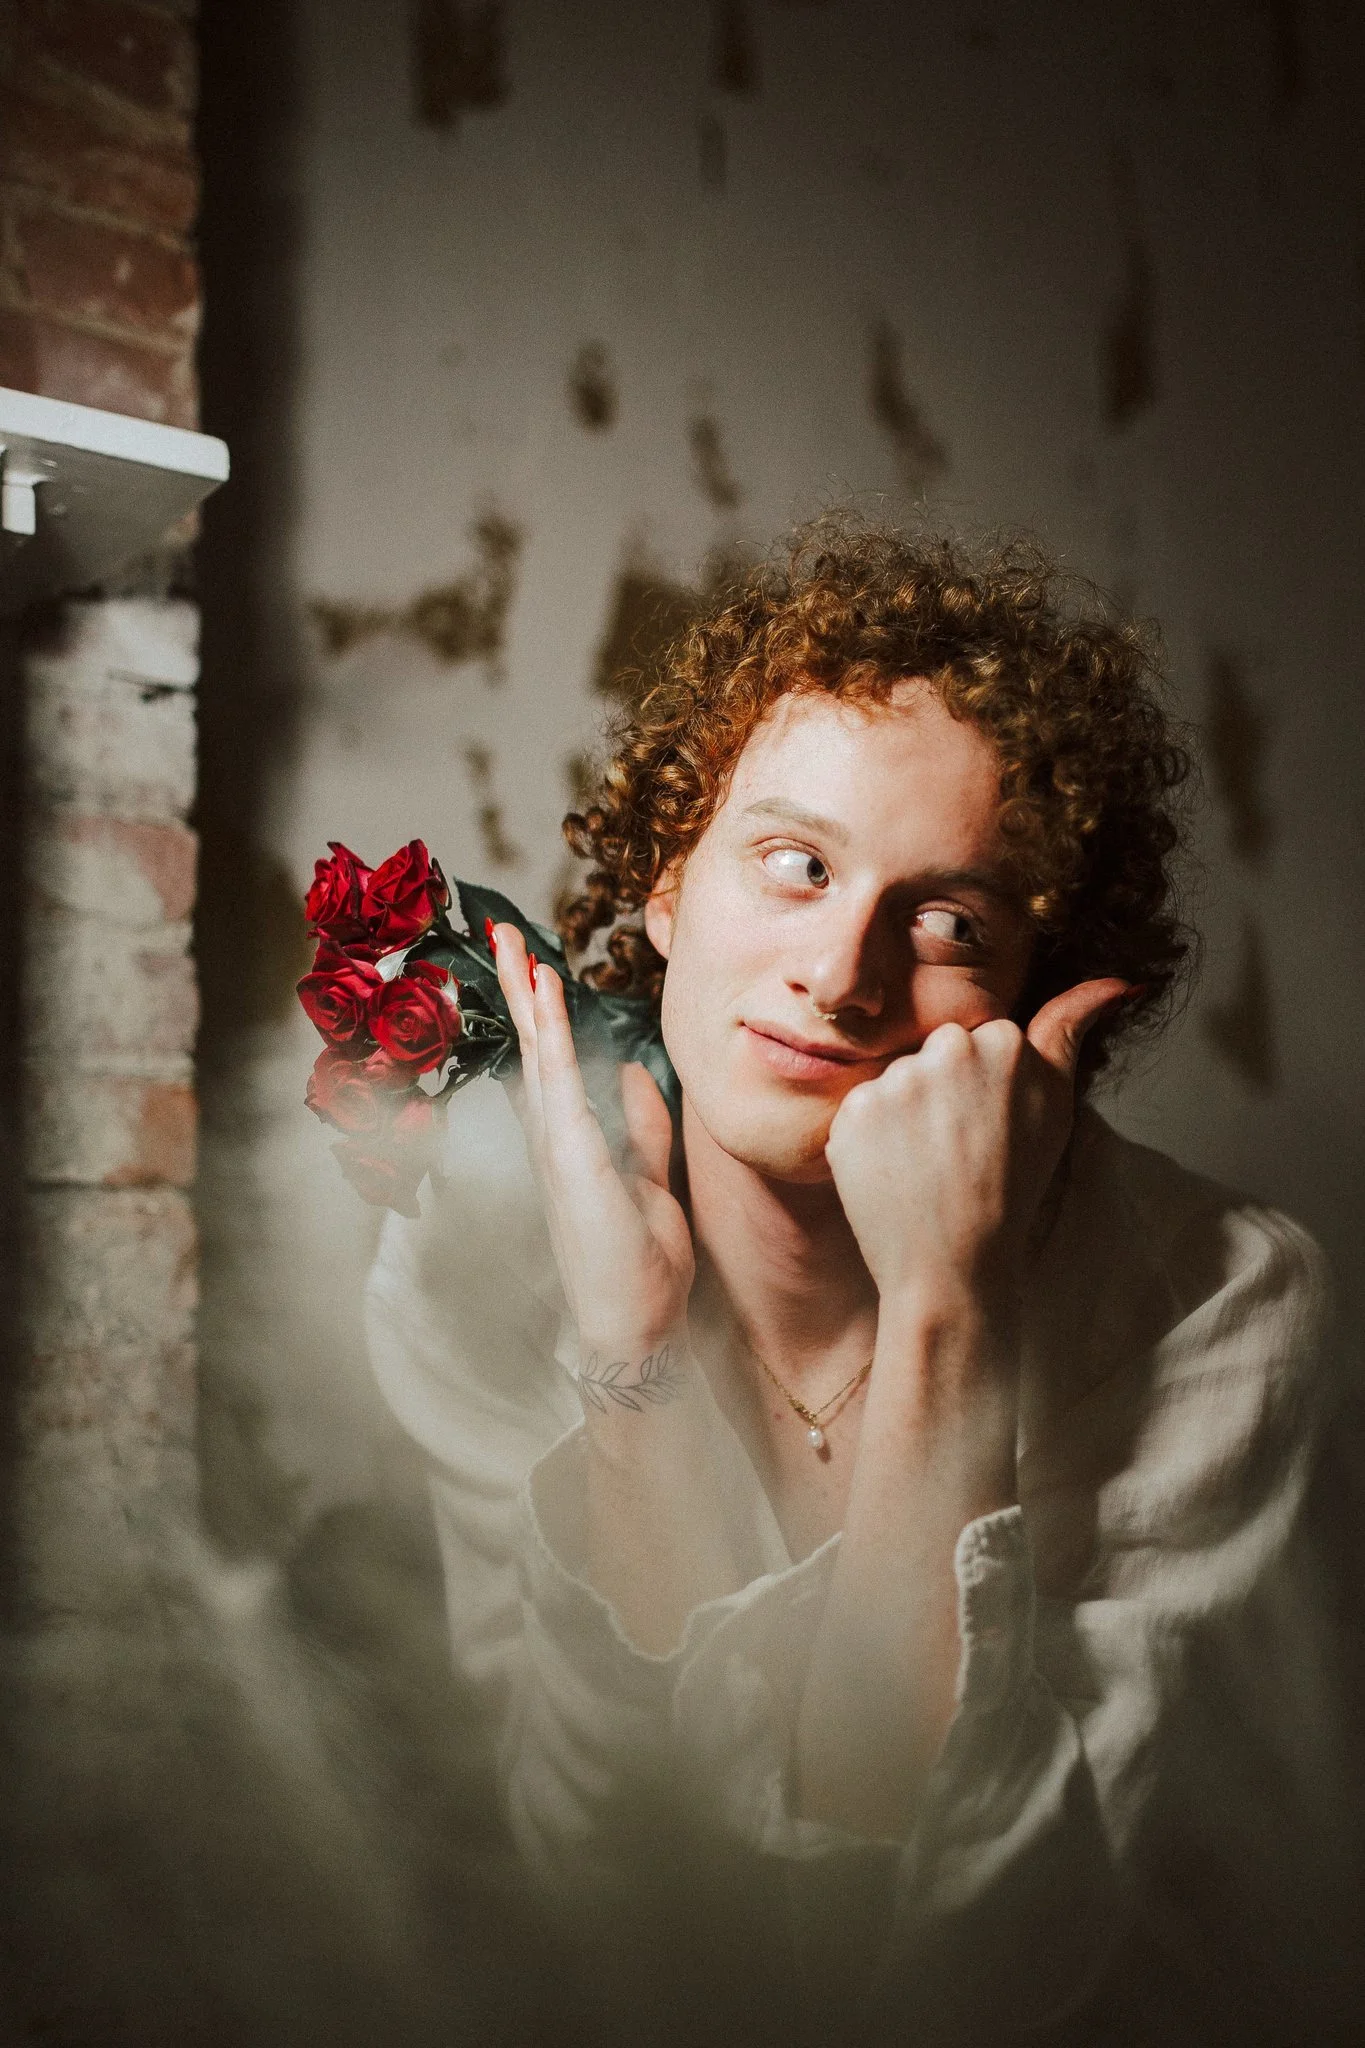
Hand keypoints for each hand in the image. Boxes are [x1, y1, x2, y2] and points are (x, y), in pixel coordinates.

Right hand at [493, 924, 693, 1359]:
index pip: (548, 1063)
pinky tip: (547, 992)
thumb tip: (636, 1073)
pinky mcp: (572, 1156)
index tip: (533, 965)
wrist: (634, 1326)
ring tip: (515, 944)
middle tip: (504, 933)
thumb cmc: (638, 1266)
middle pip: (530, 1048)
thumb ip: (641, 1127)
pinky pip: (559, 1079)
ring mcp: (557, 1146)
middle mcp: (552, 1139)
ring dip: (527, 996)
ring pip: (536, 1053)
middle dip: (519, 989)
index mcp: (568, 1143)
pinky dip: (550, 1031)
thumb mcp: (650, 1180)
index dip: (539, 1013)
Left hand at [824, 978, 1130, 1317]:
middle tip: (958, 1146)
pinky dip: (872, 1139)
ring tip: (927, 1163)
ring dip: (907, 1114)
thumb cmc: (1012, 1188)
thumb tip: (1117, 980)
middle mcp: (945, 1050)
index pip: (980, 1039)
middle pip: (937, 1051)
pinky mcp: (850, 1114)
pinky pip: (860, 1110)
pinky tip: (895, 1171)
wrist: (953, 1264)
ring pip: (898, 1080)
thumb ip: (1070, 1030)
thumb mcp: (1056, 1107)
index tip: (989, 1123)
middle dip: (944, 1090)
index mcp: (1001, 1041)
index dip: (983, 1086)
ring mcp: (893, 1082)